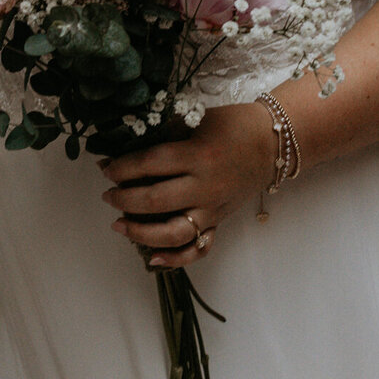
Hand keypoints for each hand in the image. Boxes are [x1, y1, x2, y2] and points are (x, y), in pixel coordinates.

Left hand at [100, 103, 273, 269]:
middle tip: (107, 194)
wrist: (273, 144)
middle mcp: (205, 186)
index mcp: (198, 155)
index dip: (123, 167)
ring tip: (118, 225)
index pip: (151, 164)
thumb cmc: (232, 124)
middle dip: (124, 199)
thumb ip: (167, 131)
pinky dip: (175, 258)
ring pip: (174, 232)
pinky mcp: (220, 222)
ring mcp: (213, 209)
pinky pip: (198, 248)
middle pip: (156, 200)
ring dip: (141, 232)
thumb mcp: (197, 118)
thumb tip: (128, 140)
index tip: (105, 168)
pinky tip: (152, 259)